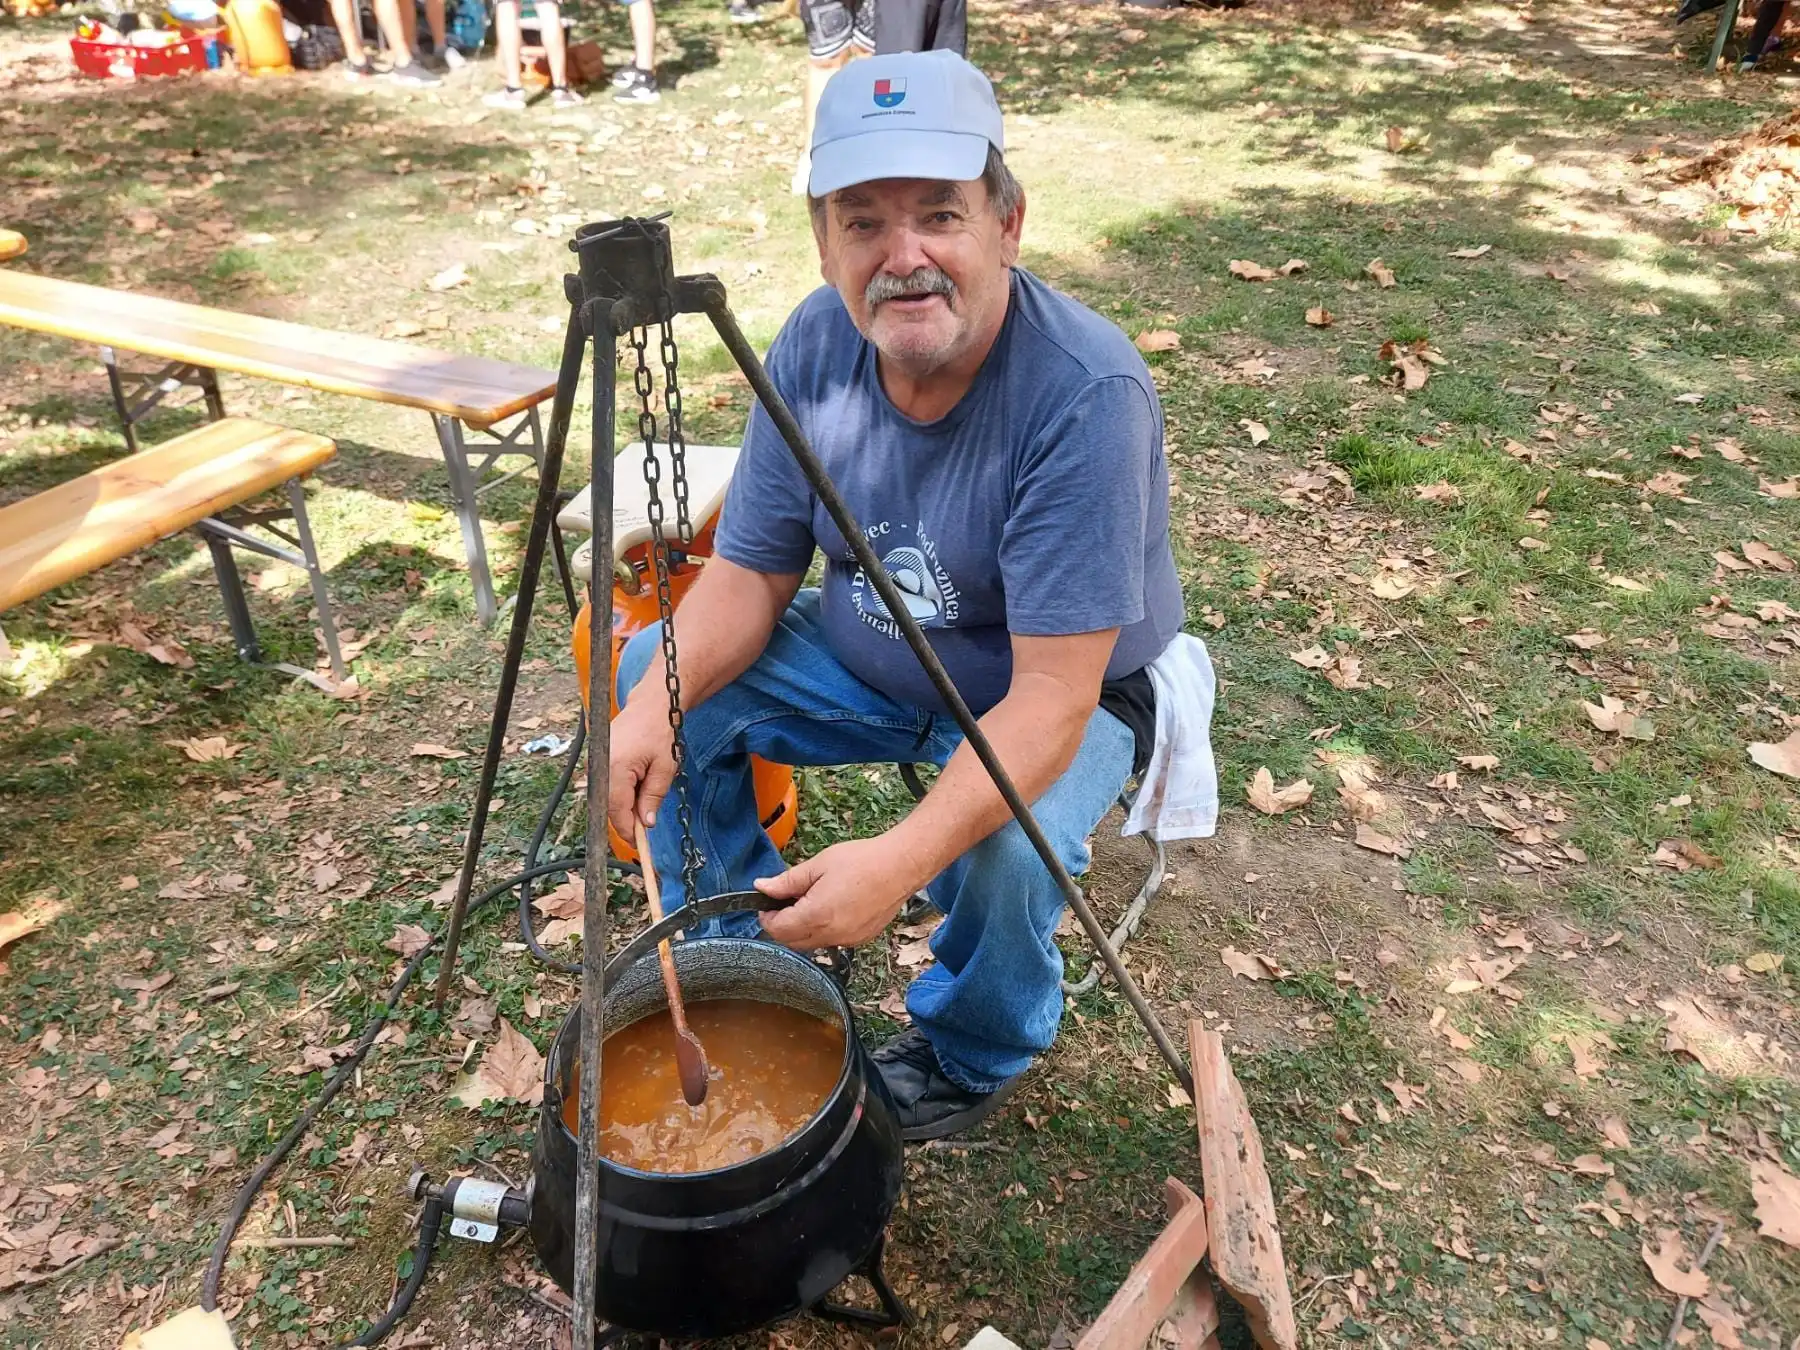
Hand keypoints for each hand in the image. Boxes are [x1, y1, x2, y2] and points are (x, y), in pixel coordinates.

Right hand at [607, 700, 675, 838]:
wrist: (651, 706)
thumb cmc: (660, 733)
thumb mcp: (665, 768)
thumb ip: (653, 797)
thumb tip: (646, 823)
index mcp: (615, 768)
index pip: (616, 811)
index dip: (628, 830)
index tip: (640, 842)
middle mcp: (599, 766)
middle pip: (608, 807)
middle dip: (626, 818)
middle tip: (646, 822)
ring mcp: (595, 762)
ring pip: (606, 798)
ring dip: (624, 805)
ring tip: (644, 796)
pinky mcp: (596, 760)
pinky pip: (606, 786)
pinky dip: (620, 792)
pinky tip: (637, 785)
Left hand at [756, 835, 929, 949]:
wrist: (901, 867)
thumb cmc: (863, 861)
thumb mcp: (818, 864)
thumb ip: (787, 881)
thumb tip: (762, 888)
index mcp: (816, 914)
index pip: (778, 929)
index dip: (766, 918)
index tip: (766, 904)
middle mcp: (831, 934)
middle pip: (791, 942)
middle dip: (781, 925)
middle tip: (784, 902)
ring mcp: (847, 940)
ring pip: (811, 944)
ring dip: (801, 930)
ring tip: (809, 902)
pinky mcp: (861, 939)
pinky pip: (831, 942)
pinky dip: (822, 931)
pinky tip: (830, 909)